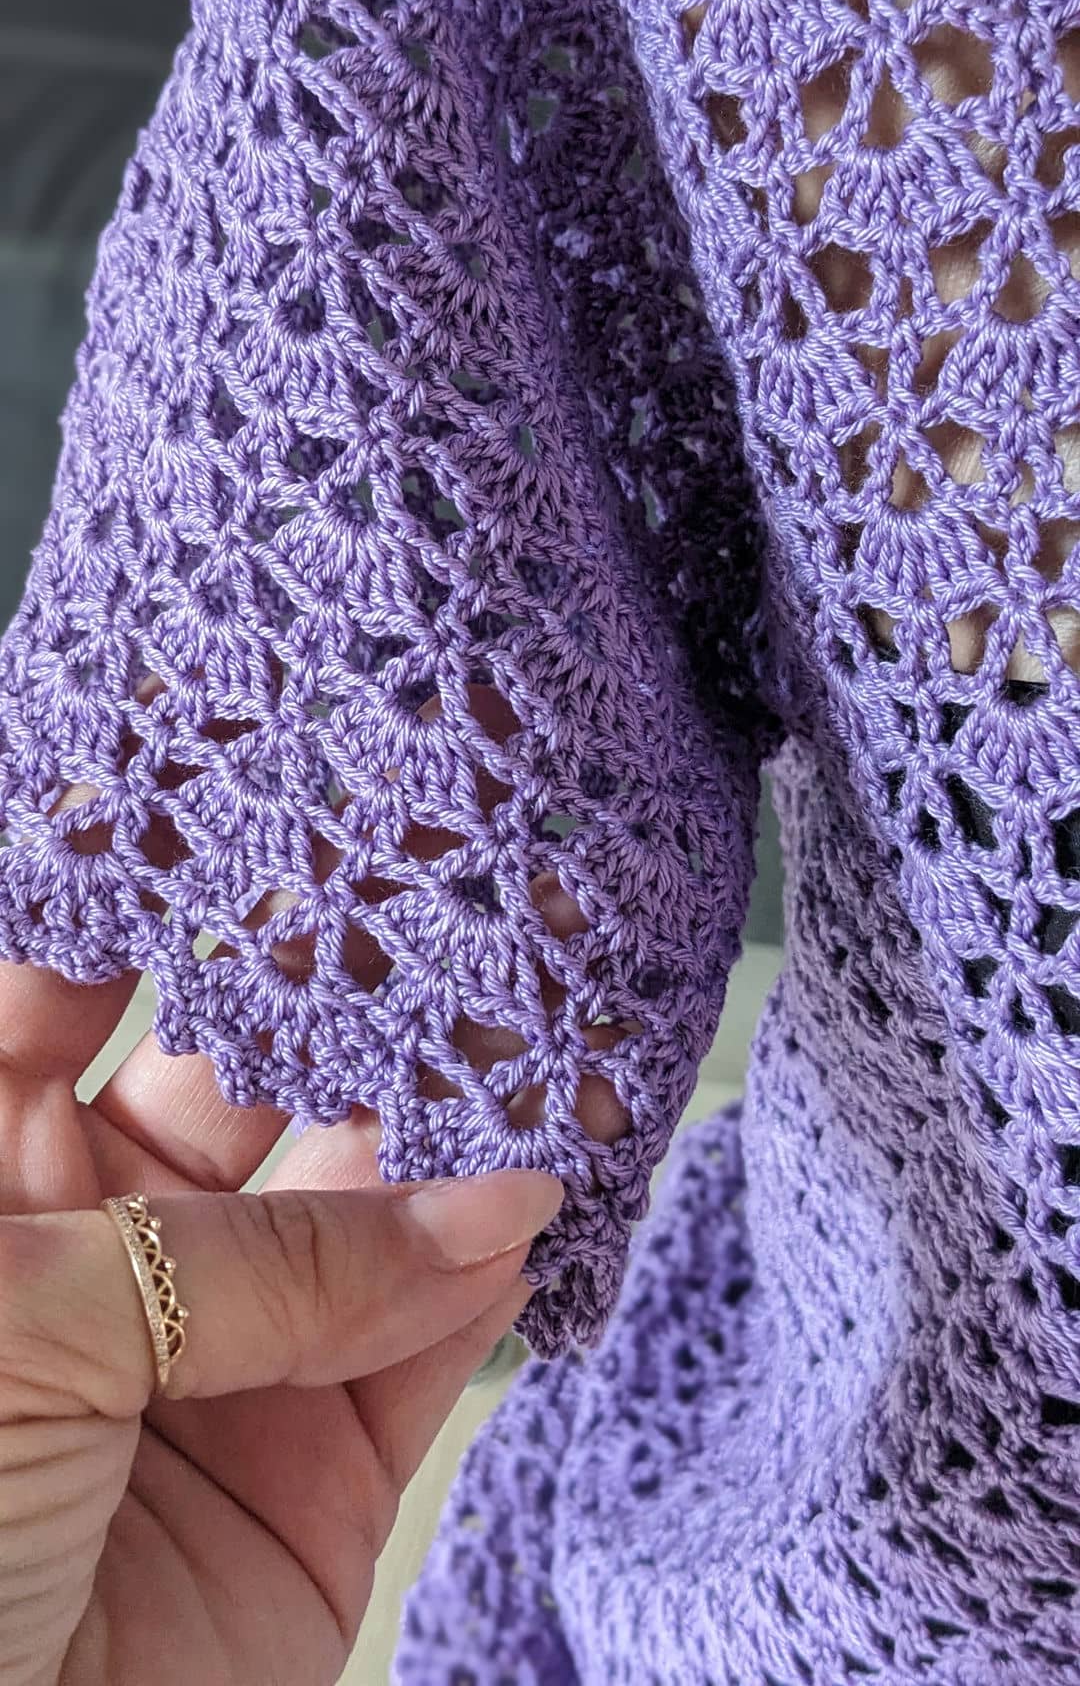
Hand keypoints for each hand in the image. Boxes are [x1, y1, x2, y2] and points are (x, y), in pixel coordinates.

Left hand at [0, 956, 562, 1685]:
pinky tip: (551, 1196)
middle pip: (246, 1089)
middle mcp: (96, 1257)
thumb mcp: (22, 1327)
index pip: (71, 996)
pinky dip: (491, 1287)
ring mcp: (215, 1370)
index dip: (165, 909)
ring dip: (458, 1134)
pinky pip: (424, 1364)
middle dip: (350, 1004)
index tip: (278, 816)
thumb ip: (263, 1256)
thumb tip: (482, 1197)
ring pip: (360, 1220)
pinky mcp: (313, 1489)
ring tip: (555, 1029)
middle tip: (463, 902)